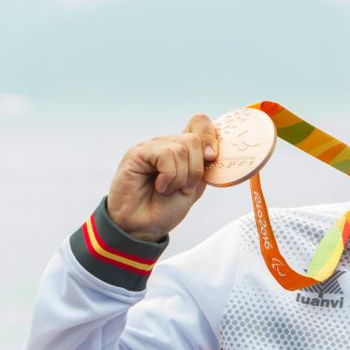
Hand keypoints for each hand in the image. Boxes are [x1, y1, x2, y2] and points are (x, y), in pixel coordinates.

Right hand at [106, 115, 219, 241]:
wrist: (144, 227)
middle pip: (194, 139)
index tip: (211, 159)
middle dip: (195, 170)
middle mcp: (166, 143)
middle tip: (184, 188)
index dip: (210, 137)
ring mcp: (151, 146)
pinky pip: (166, 155)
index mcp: (181, 148)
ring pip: (181, 149)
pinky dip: (169, 176)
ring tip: (169, 190)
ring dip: (181, 177)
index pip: (200, 122)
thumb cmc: (166, 208)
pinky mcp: (137, 153)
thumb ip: (204, 165)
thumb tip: (212, 149)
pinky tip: (160, 187)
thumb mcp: (195, 186)